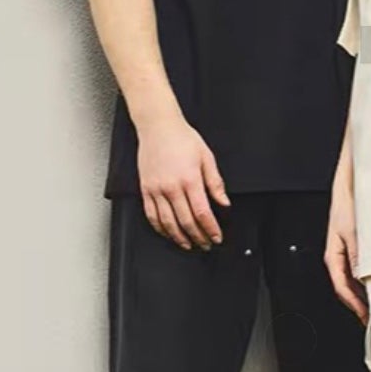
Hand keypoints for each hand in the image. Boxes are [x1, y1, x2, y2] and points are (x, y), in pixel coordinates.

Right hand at [136, 109, 228, 249]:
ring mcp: (157, 189)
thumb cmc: (182, 138)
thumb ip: (215, 183)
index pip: (202, 213)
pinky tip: (168, 234)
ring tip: (189, 244)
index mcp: (190, 179)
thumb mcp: (207, 157)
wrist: (158, 126)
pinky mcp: (145, 189)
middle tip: (206, 244)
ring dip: (179, 238)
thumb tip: (224, 202)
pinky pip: (151, 215)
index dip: (211, 229)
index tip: (216, 237)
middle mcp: (172, 187)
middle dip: (198, 237)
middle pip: (186, 222)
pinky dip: (160, 228)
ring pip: (168, 223)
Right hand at [325, 179, 367, 322]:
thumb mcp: (355, 233)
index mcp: (333, 256)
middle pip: (349, 287)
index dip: (354, 304)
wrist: (351, 186)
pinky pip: (363, 267)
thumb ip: (359, 256)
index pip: (342, 287)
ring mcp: (349, 252)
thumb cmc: (348, 206)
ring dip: (367, 290)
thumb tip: (365, 278)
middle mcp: (340, 257)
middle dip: (361, 302)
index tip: (366, 316)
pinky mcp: (358, 246)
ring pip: (356, 278)